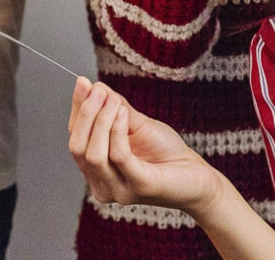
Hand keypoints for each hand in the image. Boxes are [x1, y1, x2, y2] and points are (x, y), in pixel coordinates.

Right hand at [68, 78, 217, 213]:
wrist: (198, 175)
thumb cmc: (166, 152)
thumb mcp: (135, 124)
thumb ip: (112, 109)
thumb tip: (94, 87)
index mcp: (95, 172)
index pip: (76, 138)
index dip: (77, 109)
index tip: (83, 83)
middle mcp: (102, 186)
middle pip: (78, 147)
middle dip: (86, 114)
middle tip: (97, 90)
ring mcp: (120, 190)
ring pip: (94, 153)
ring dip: (102, 120)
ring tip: (114, 100)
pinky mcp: (140, 187)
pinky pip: (118, 155)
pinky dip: (117, 129)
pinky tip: (123, 113)